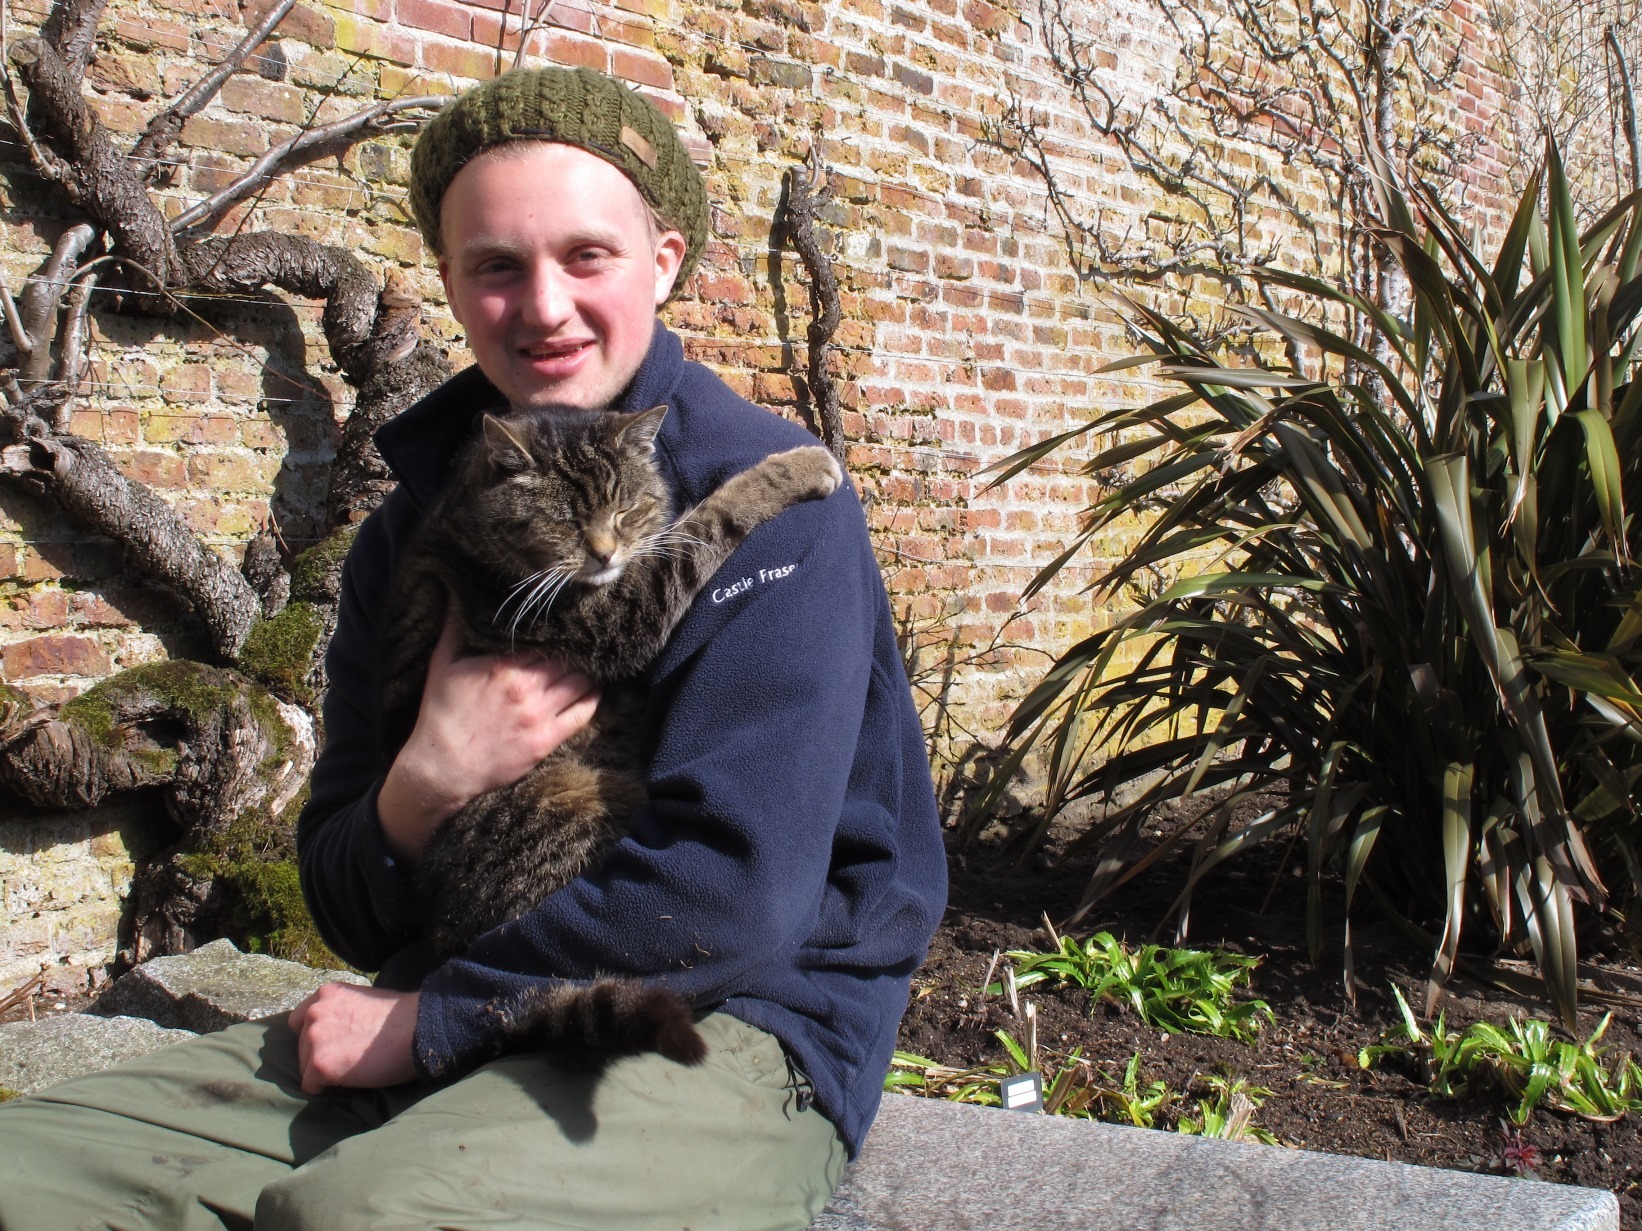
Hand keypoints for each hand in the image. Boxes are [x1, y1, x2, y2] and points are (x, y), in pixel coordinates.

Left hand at [288, 983, 420, 1093]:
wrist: (418, 1029)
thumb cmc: (401, 1016)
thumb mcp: (364, 1001)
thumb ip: (343, 1011)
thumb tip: (337, 1031)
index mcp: (327, 994)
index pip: (300, 1020)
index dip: (316, 1035)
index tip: (335, 1043)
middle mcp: (315, 1012)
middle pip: (301, 1046)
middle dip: (320, 1055)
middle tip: (350, 1059)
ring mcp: (315, 1037)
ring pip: (305, 1068)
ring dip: (324, 1072)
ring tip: (352, 1070)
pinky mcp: (320, 1063)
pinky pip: (311, 1086)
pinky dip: (327, 1088)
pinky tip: (350, 1081)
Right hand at [378, 614, 599, 857]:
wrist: (442, 767)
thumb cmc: (441, 713)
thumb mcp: (442, 664)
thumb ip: (455, 628)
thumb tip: (457, 594)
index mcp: (503, 665)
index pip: (546, 637)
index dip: (558, 631)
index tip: (566, 624)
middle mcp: (525, 687)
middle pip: (567, 658)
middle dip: (576, 649)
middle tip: (584, 643)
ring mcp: (539, 715)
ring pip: (580, 682)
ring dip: (587, 671)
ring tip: (590, 664)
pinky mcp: (547, 740)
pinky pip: (583, 713)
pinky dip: (593, 698)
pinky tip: (592, 689)